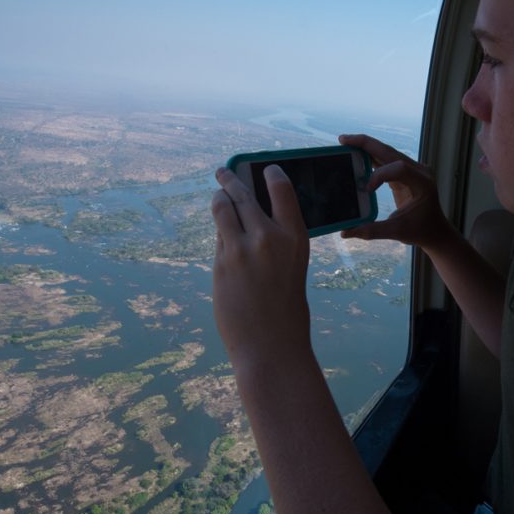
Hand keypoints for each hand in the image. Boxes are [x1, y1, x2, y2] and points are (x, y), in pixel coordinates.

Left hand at [211, 165, 312, 371]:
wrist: (271, 344)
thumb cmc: (287, 308)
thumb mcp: (294, 266)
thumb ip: (277, 240)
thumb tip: (252, 218)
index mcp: (295, 237)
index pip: (281, 189)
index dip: (271, 173)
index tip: (265, 168)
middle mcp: (268, 236)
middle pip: (243, 194)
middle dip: (230, 179)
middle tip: (223, 171)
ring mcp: (241, 248)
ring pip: (222, 208)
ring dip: (218, 198)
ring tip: (217, 194)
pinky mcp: (221, 262)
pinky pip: (219, 237)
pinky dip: (220, 231)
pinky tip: (223, 232)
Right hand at [338, 134, 451, 249]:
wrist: (436, 231)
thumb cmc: (420, 231)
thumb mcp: (397, 232)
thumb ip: (371, 231)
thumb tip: (345, 232)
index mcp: (422, 183)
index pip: (399, 168)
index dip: (379, 175)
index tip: (366, 190)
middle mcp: (420, 171)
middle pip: (390, 151)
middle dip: (366, 144)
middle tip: (343, 140)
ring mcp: (414, 169)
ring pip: (387, 152)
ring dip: (367, 147)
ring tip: (346, 142)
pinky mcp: (406, 172)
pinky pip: (387, 160)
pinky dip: (372, 156)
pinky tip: (357, 154)